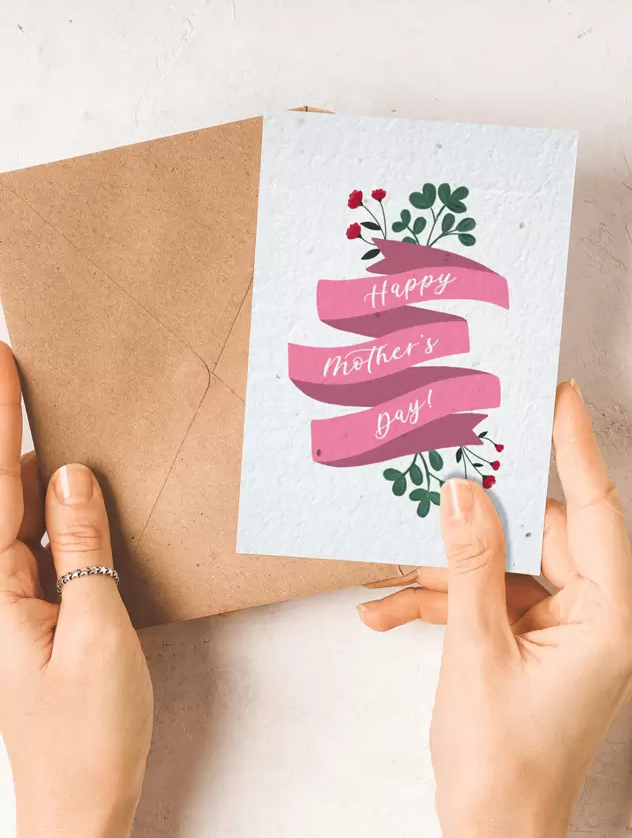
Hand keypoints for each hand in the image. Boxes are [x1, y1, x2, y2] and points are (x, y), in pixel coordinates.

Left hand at [0, 344, 152, 837]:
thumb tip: (68, 476)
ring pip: (18, 516)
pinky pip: (41, 546)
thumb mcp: (97, 632)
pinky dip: (49, 508)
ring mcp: (12, 604)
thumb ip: (82, 548)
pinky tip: (61, 487)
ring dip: (23, 465)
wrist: (81, 808)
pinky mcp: (36, 616)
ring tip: (32, 411)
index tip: (3, 362)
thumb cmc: (90, 735)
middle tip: (11, 368)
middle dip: (3, 431)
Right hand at [359, 381, 631, 836]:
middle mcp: (596, 618)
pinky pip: (487, 599)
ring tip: (387, 568)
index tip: (556, 397)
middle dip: (475, 519)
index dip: (575, 448)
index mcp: (610, 620)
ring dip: (444, 571)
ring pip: (503, 567)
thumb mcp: (476, 650)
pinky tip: (385, 612)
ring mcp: (563, 630)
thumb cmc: (500, 764)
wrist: (490, 833)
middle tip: (435, 475)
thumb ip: (470, 562)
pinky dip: (441, 603)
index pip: (596, 512)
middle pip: (537, 537)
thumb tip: (462, 492)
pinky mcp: (532, 640)